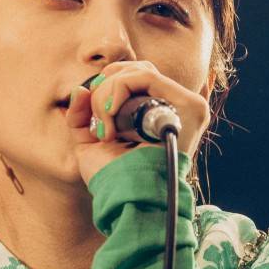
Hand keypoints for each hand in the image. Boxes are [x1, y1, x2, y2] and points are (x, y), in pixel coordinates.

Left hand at [64, 60, 209, 185]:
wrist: (127, 197)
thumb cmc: (113, 178)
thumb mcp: (90, 142)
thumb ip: (82, 116)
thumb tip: (80, 89)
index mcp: (156, 115)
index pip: (136, 79)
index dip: (109, 85)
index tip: (94, 113)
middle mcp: (174, 108)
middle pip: (138, 70)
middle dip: (106, 87)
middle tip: (99, 120)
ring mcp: (184, 106)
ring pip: (140, 71)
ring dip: (110, 92)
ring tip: (106, 125)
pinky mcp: (188, 106)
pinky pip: (146, 78)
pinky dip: (119, 90)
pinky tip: (110, 117)